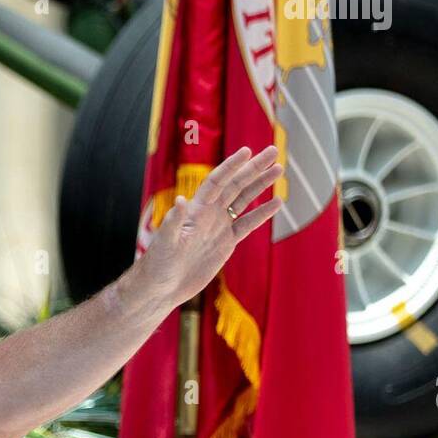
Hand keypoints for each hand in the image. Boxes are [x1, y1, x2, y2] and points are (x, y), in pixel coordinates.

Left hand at [137, 145, 282, 310]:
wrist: (163, 286)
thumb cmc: (159, 263)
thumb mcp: (165, 242)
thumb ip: (174, 222)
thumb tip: (180, 200)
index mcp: (195, 209)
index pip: (217, 181)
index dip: (231, 166)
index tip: (248, 151)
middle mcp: (209, 213)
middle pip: (235, 185)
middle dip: (254, 168)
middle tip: (273, 151)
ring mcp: (219, 227)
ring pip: (244, 200)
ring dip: (261, 185)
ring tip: (279, 169)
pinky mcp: (226, 243)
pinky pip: (247, 224)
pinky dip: (262, 214)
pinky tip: (277, 202)